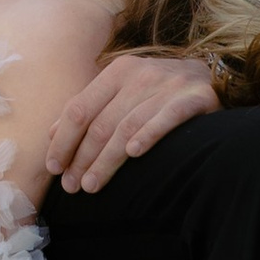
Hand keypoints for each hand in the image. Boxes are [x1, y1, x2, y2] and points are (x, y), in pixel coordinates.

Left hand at [46, 51, 219, 195]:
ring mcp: (167, 86)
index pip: (79, 109)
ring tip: (91, 184)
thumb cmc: (156, 90)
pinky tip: (134, 154)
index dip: (63, 140)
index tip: (54, 167)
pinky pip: (166, 118)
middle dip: (82, 158)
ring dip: (106, 159)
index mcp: (116, 72)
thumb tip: (51, 134)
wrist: (209, 76)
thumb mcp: (121, 90)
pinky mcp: (194, 99)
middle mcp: (139, 76)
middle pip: (101, 123)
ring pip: (127, 127)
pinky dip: (148, 135)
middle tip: (72, 186)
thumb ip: (89, 108)